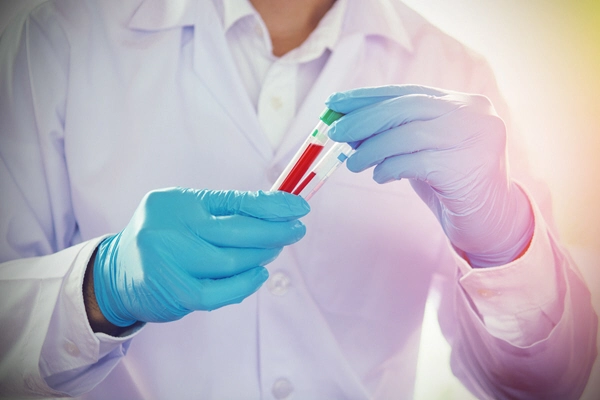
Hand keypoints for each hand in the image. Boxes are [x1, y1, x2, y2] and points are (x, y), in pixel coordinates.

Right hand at [93, 188, 308, 326]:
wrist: (119, 273)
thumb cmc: (164, 237)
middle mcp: (169, 229)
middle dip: (275, 231)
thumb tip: (276, 212)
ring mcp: (170, 263)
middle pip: (237, 231)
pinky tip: (259, 274)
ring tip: (275, 249)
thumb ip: (224, 210)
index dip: (272, 205)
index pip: (234, 200)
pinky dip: (246, 284)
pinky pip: (221, 292)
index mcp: (177, 202)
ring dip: (262, 256)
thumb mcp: (186, 212)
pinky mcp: (175, 294)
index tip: (299, 207)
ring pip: (232, 262)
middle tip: (296, 230)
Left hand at [326, 85, 532, 266]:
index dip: (367, 97)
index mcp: (462, 102)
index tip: (335, 101)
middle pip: (406, 107)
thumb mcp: (421, 152)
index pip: (407, 92)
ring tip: (352, 164)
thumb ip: (393, 137)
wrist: (492, 224)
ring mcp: (474, 138)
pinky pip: (414, 162)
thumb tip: (347, 129)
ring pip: (407, 134)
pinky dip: (389, 168)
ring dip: (371, 149)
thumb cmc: (451, 186)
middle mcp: (473, 113)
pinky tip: (379, 176)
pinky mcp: (467, 167)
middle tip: (334, 133)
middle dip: (363, 119)